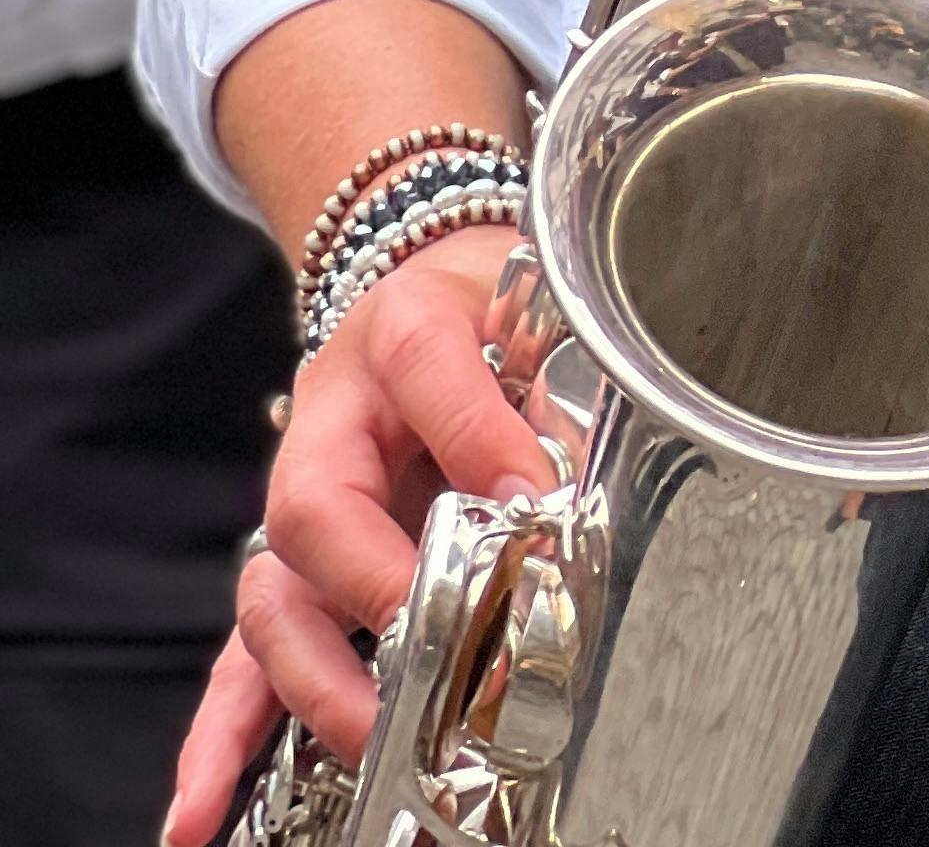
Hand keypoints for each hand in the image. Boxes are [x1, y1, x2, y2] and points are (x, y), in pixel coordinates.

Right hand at [166, 223, 548, 846]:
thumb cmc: (481, 309)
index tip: (532, 497)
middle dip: (379, 594)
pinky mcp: (293, 574)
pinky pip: (245, 657)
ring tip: (371, 741)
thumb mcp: (531, 315)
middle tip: (447, 657)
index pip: (425, 368)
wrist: (433, 297)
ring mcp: (298, 505)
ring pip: (277, 598)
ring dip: (319, 681)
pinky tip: (201, 807)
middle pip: (316, 511)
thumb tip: (563, 493)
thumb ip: (552, 395)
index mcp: (400, 332)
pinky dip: (225, 736)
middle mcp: (328, 425)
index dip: (475, 433)